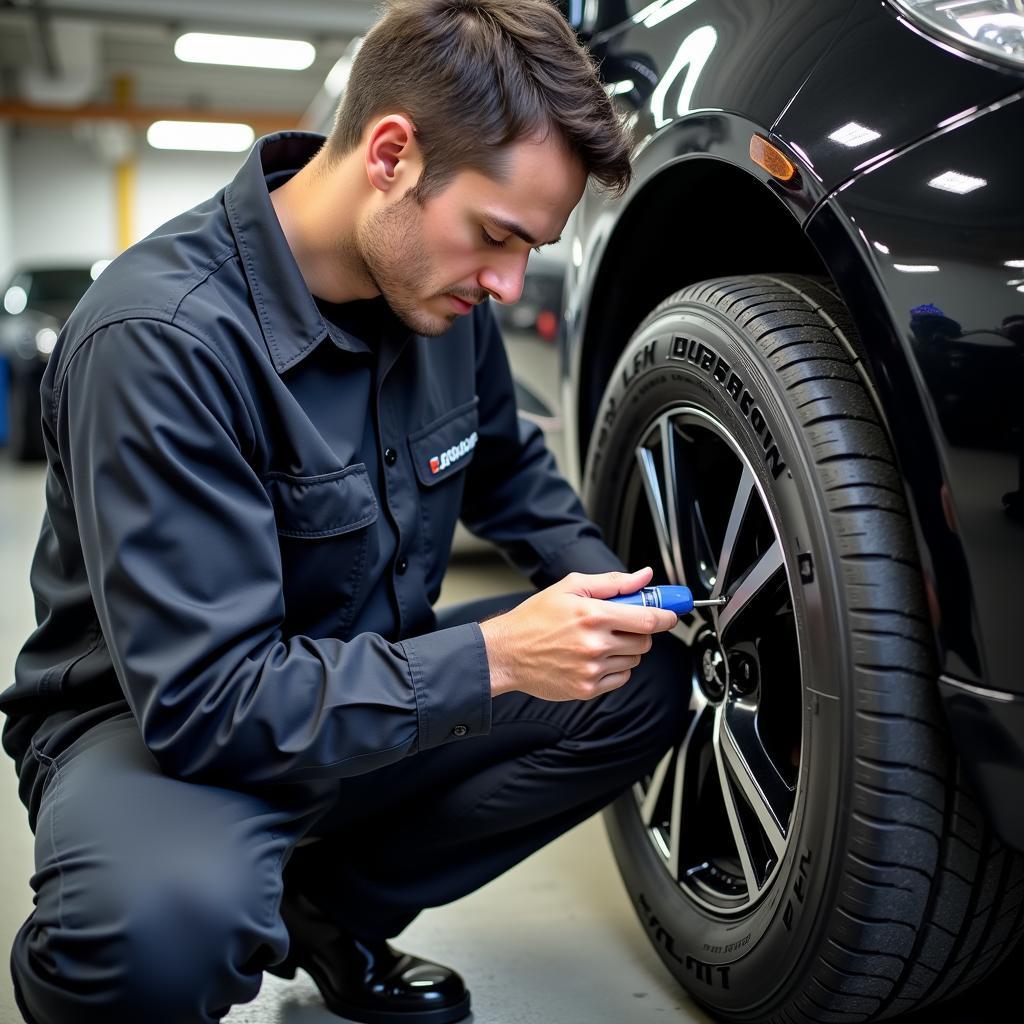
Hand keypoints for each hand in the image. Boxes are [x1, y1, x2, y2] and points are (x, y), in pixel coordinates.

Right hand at [479, 566, 676, 700]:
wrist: (506, 653)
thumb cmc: (534, 618)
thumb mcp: (570, 588)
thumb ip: (612, 582)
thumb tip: (643, 576)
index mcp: (592, 615)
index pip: (648, 619)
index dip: (666, 616)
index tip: (670, 614)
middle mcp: (594, 644)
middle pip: (644, 641)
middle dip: (640, 631)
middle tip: (621, 624)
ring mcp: (591, 669)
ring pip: (633, 660)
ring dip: (626, 650)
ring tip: (599, 640)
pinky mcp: (587, 689)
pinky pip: (620, 678)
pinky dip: (615, 668)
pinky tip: (594, 658)